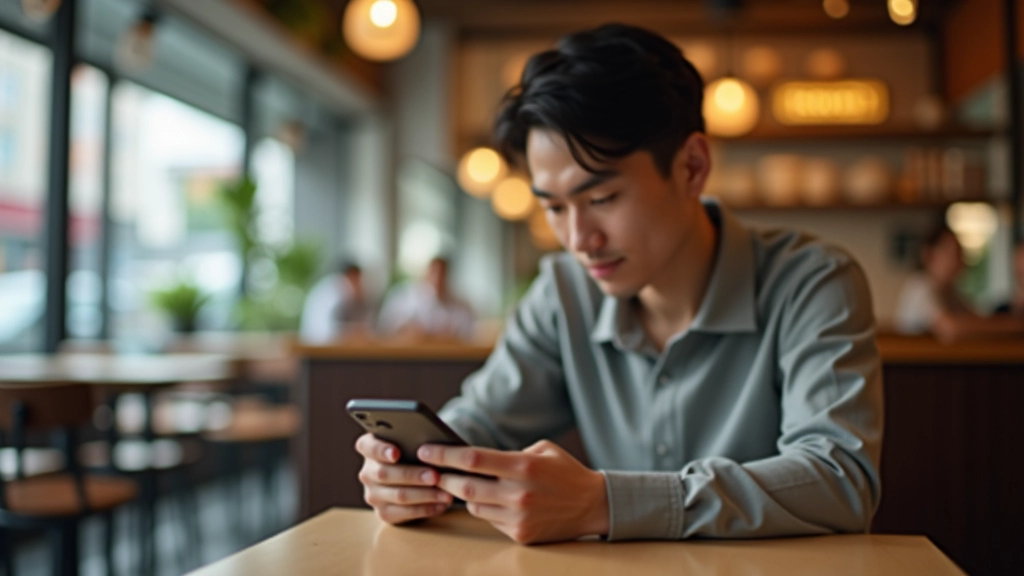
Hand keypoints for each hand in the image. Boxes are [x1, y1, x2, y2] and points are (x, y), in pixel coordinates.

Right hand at [355, 433, 453, 523]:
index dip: (381, 450)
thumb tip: (431, 446)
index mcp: (368, 448)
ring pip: (399, 495)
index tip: (396, 453)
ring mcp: (373, 494)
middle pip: (385, 474)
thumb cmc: (414, 452)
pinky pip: (405, 513)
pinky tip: (441, 505)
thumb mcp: (410, 442)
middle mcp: (367, 472)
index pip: (368, 446)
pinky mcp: (384, 513)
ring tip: (445, 493)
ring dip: (425, 495)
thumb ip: (413, 441)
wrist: (411, 478)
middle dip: (413, 475)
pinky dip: (426, 509)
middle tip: (435, 476)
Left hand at [417, 440, 608, 543]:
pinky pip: (490, 520)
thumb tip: (472, 458)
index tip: (426, 450)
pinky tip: (493, 501)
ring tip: (465, 484)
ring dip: (465, 495)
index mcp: (523, 465)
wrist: (593, 505)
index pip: (473, 459)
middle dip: (444, 478)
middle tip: (431, 472)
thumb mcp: (541, 450)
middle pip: (465, 486)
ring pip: (474, 506)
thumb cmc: (565, 472)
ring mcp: (518, 517)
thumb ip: (508, 453)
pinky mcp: (520, 535)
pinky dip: (485, 510)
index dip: (445, 454)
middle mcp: (518, 493)